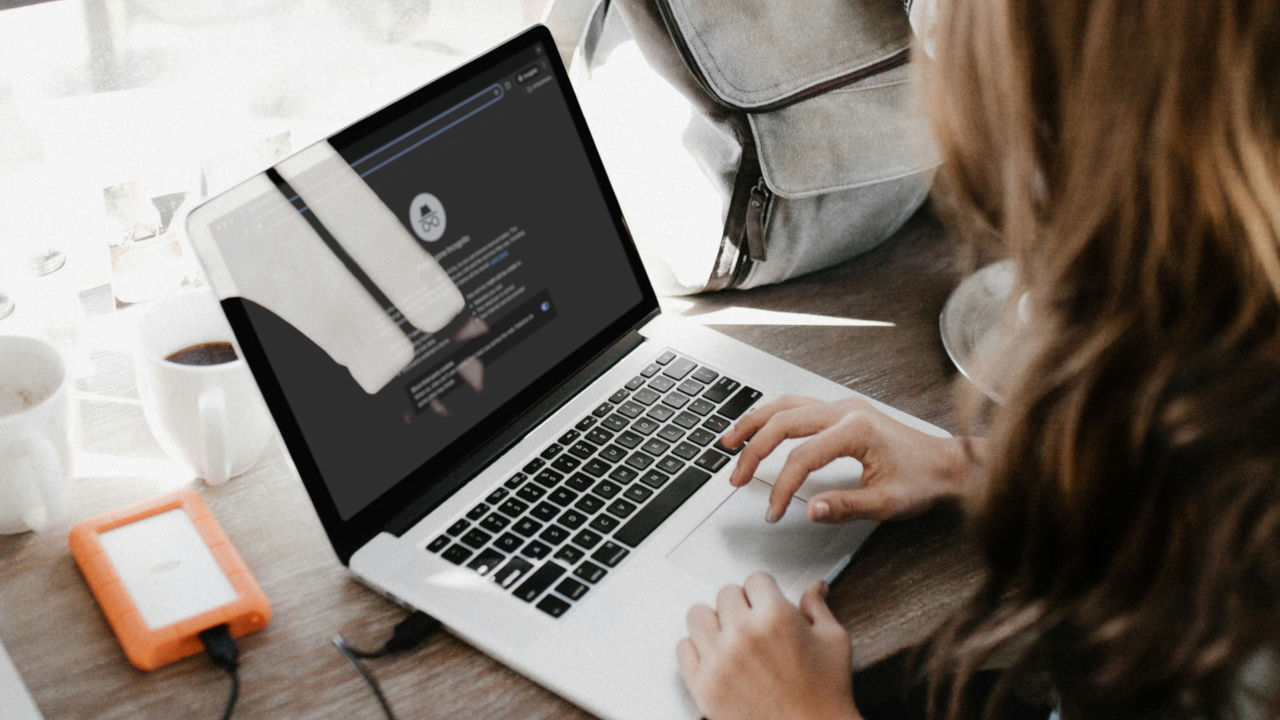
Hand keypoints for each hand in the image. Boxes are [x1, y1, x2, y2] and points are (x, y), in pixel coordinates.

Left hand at [677, 574, 860, 719]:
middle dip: (742, 605)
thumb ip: (817, 608)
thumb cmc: (826, 693)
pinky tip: (715, 657)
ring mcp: (718, 659)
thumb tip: (814, 587)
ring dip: (714, 622)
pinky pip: (683, 648)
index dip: (765, 591)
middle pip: (726, 594)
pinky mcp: (703, 684)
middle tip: (753, 623)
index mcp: (775, 616)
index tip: (767, 602)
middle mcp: (742, 633)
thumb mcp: (833, 641)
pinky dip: (696, 649)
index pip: (755, 579)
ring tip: (730, 636)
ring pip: (698, 615)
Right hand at [721, 395, 970, 523]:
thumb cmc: (923, 481)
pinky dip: (772, 417)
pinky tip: (759, 429)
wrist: (948, 464)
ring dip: (754, 423)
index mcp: (856, 430)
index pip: (802, 457)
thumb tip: (809, 510)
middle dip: (753, 451)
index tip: (774, 511)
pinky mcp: (842, 411)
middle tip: (736, 478)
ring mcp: (843, 406)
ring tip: (729, 442)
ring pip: (785, 405)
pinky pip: (797, 406)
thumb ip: (845, 506)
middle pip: (783, 422)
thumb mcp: (887, 503)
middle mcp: (846, 410)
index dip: (782, 487)